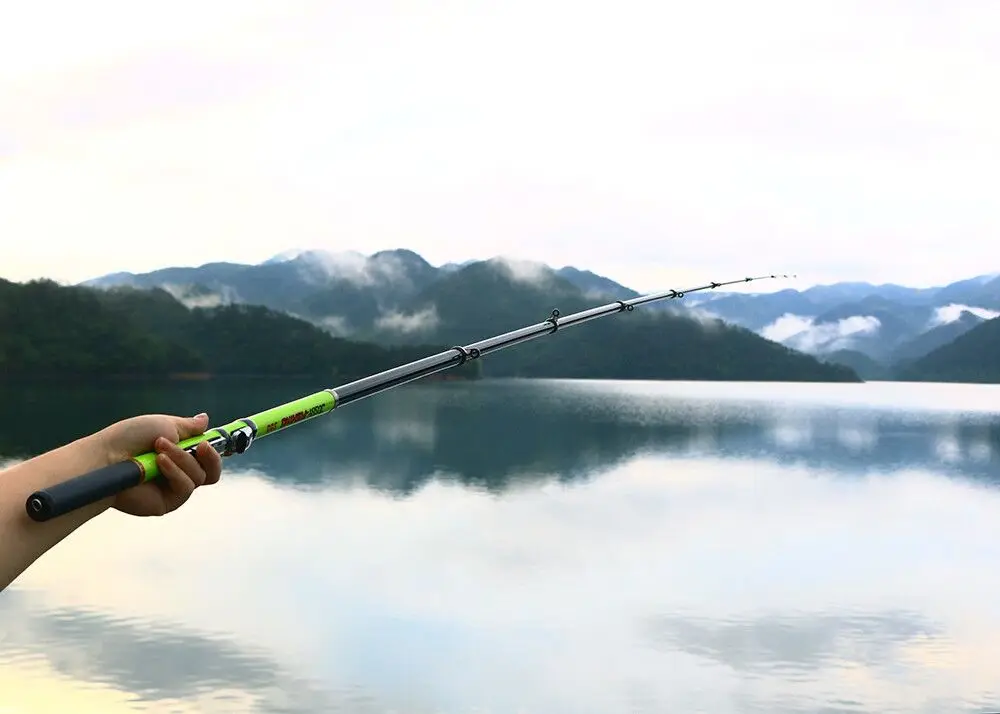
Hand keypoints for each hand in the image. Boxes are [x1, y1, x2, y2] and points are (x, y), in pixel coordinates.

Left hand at [94, 413, 222, 516]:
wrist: (105, 457)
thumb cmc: (129, 438)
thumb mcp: (163, 424)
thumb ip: (188, 426)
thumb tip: (205, 419)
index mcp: (179, 454)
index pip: (208, 458)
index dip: (213, 451)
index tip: (208, 441)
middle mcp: (178, 473)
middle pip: (212, 473)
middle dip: (211, 458)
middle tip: (201, 447)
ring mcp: (173, 489)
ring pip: (199, 478)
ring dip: (182, 459)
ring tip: (159, 449)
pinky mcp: (166, 503)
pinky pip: (185, 489)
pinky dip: (175, 473)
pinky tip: (159, 463)